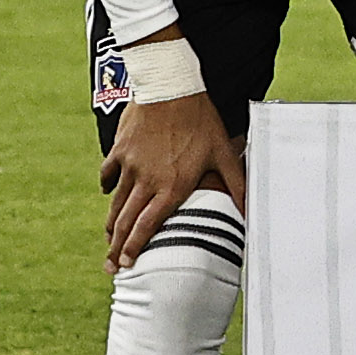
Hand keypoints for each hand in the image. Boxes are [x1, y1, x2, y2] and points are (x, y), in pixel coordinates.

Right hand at [101, 89, 245, 269]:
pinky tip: (106, 194)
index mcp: (172, 186)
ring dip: (110, 224)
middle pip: (126, 221)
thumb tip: (249, 212)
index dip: (136, 248)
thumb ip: (237, 185)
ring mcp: (129, 166)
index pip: (149, 226)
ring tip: (107, 240)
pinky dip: (106, 187)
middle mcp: (147, 180)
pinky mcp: (119, 150)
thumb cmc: (202, 120)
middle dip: (116, 248)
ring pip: (115, 202)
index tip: (129, 265)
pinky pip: (107, 174)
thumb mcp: (224, 153)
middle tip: (110, 268)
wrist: (170, 87)